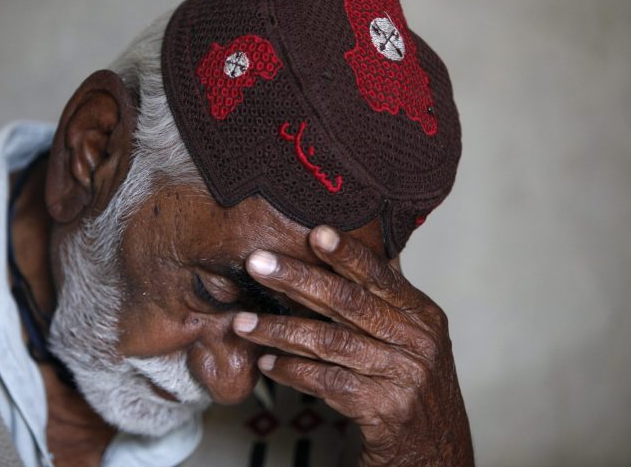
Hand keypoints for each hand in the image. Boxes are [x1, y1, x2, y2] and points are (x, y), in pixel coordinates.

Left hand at [232, 225, 472, 465]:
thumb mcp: (411, 336)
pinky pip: (327, 383)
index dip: (347, 253)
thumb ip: (384, 296)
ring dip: (280, 330)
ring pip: (330, 343)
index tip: (314, 232)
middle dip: (297, 280)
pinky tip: (268, 364)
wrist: (435, 450)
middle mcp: (417, 341)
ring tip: (243, 322)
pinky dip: (293, 372)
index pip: (379, 275)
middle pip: (349, 302)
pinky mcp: (385, 410)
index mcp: (422, 314)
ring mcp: (403, 376)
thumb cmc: (411, 383)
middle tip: (257, 264)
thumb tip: (356, 247)